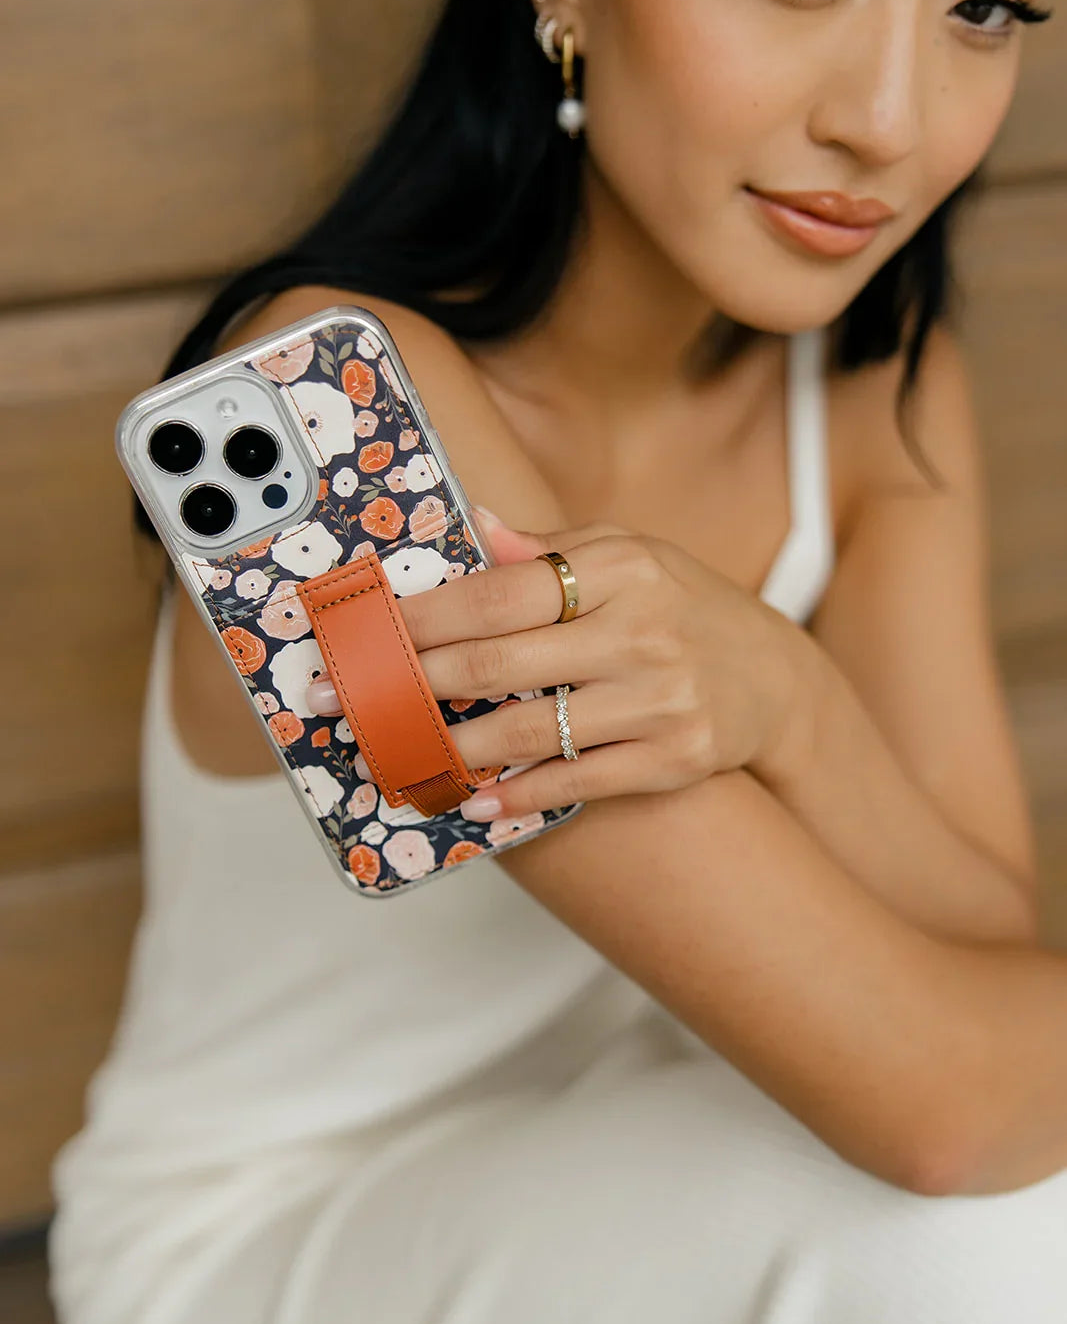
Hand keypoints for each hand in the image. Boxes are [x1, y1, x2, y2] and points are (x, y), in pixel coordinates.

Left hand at [306, 508, 812, 819]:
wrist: (775, 676)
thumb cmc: (682, 604)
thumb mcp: (628, 553)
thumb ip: (548, 549)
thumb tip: (472, 526)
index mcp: (620, 568)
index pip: (496, 594)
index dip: (418, 619)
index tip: (360, 635)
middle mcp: (641, 630)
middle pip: (499, 664)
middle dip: (410, 685)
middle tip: (343, 703)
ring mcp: (661, 698)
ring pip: (532, 730)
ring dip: (453, 747)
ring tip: (397, 752)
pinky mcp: (677, 757)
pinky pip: (580, 780)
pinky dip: (520, 793)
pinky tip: (476, 797)